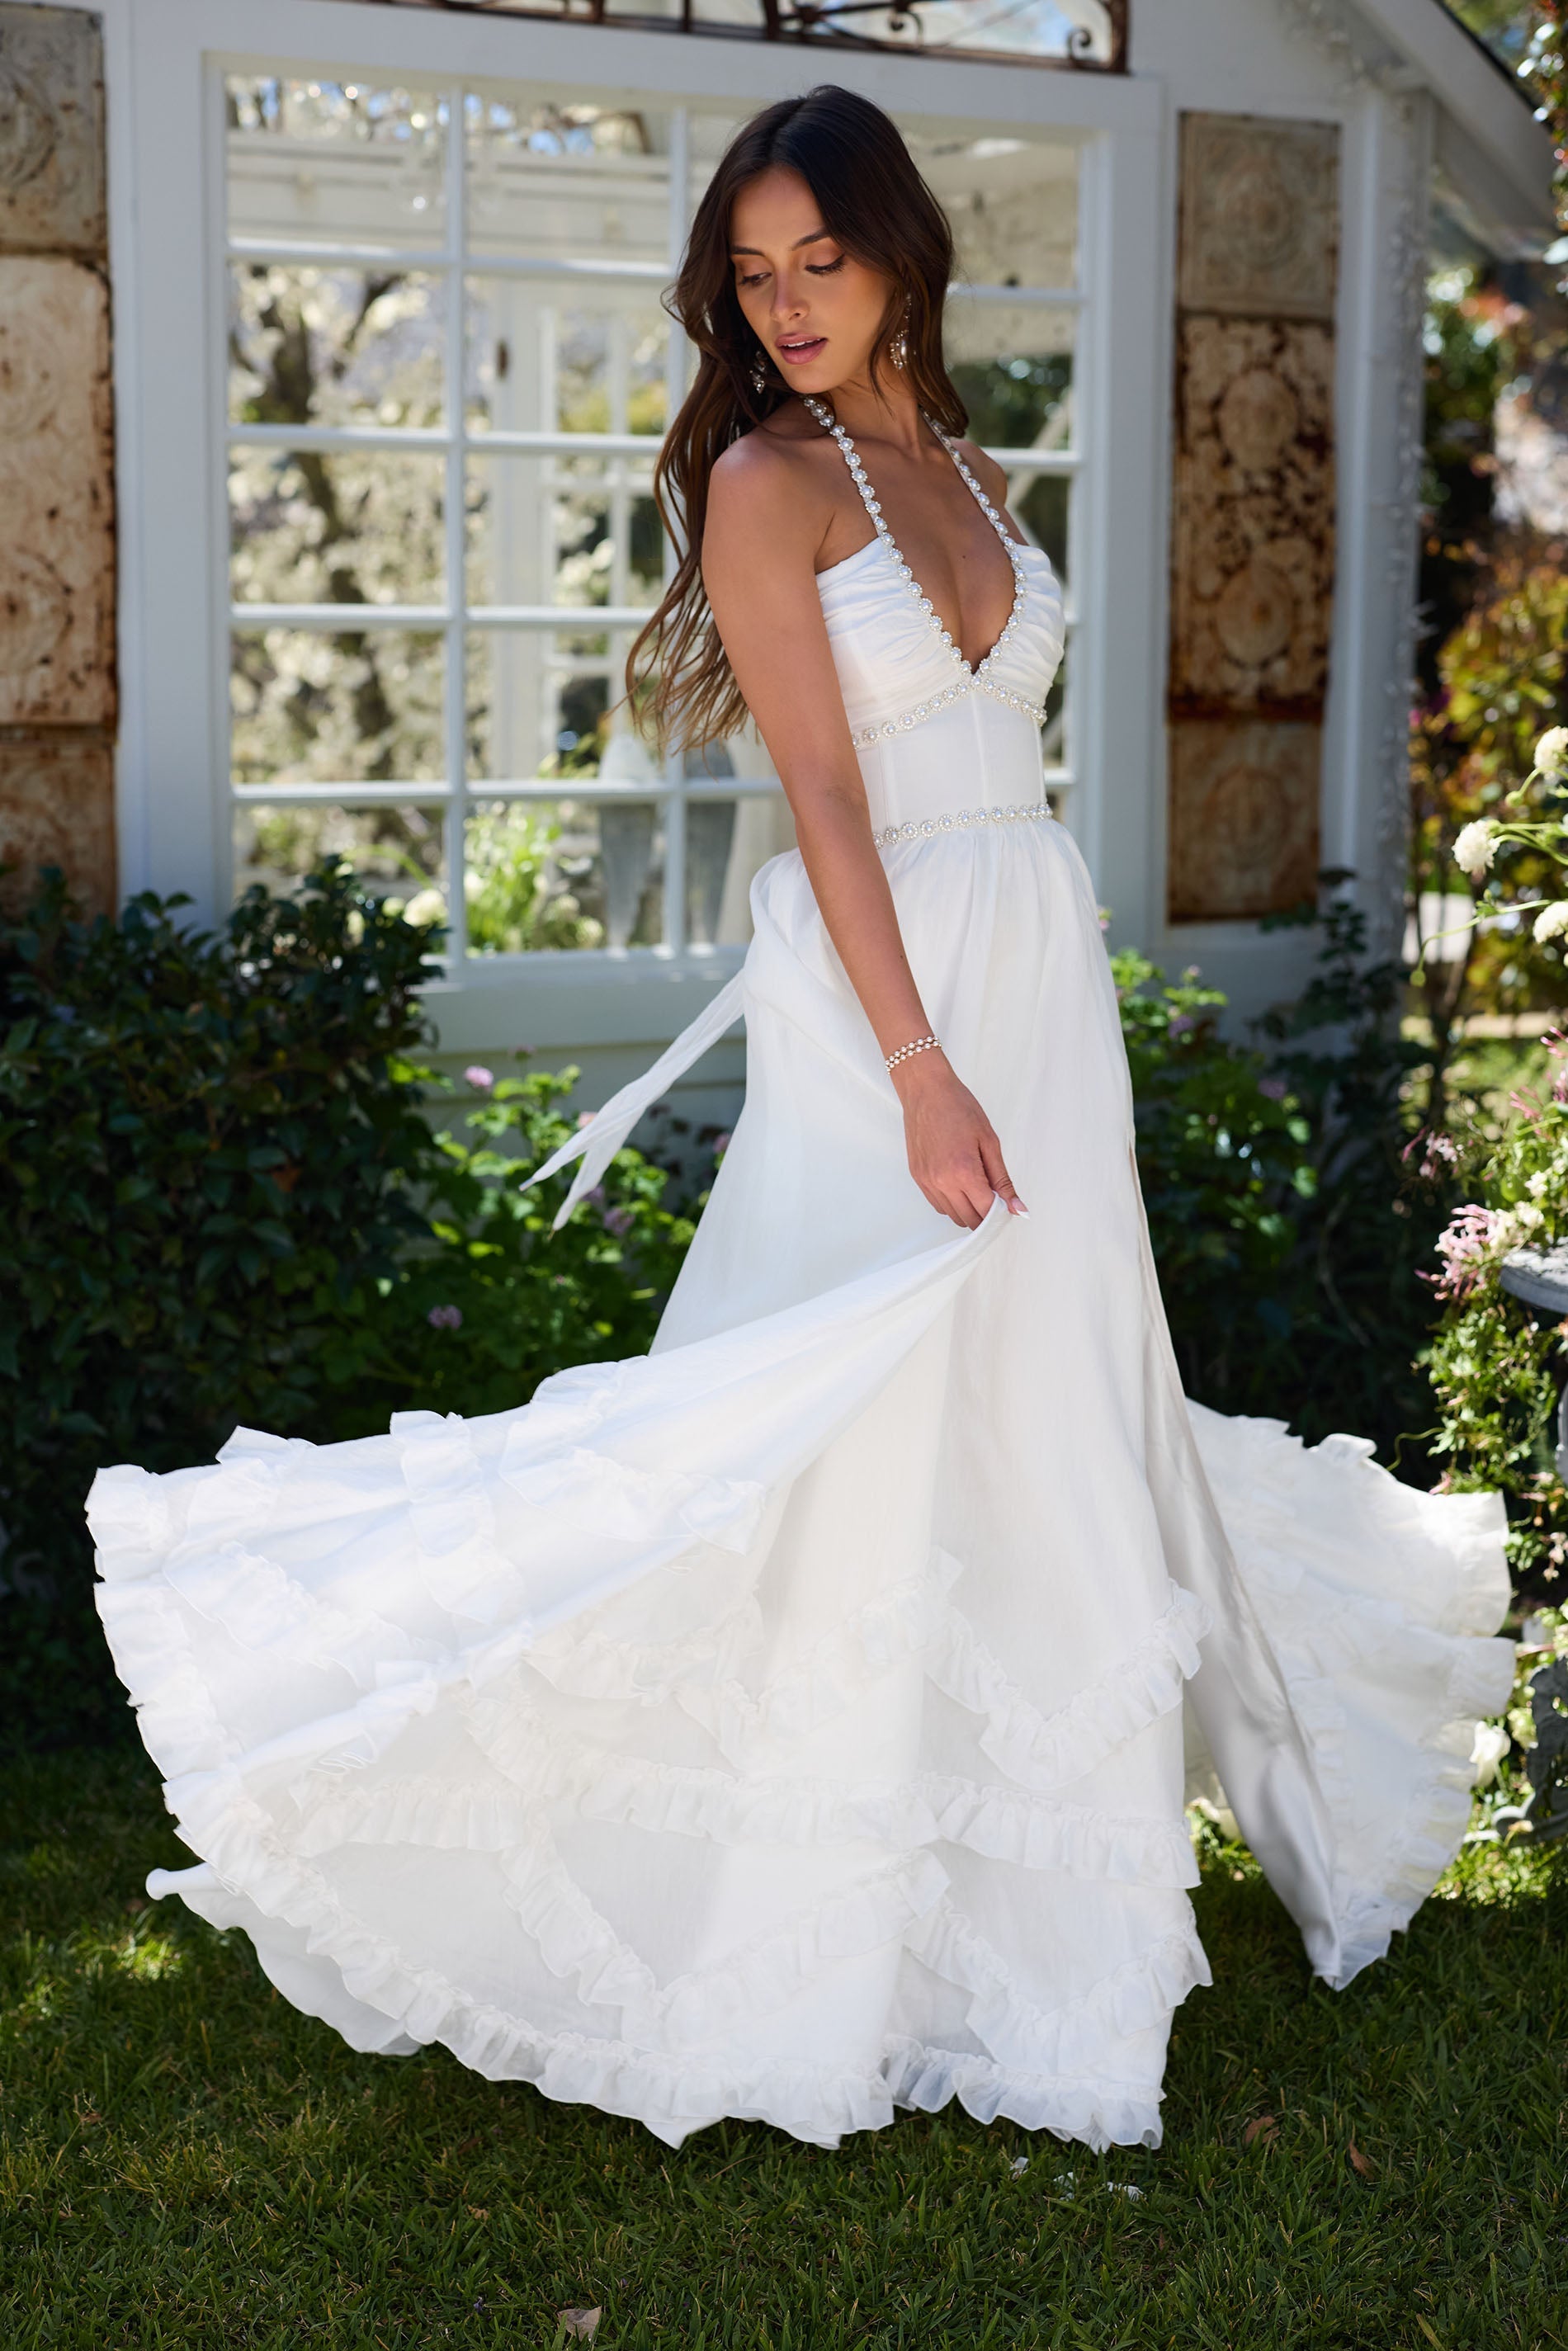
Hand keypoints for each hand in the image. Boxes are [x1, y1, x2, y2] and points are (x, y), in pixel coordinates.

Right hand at [893, 1054, 1027, 1229]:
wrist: (926, 1091)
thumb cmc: (959, 1108)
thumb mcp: (989, 1142)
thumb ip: (1003, 1179)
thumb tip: (1017, 1208)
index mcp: (964, 1172)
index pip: (987, 1211)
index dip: (1002, 1213)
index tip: (1008, 1206)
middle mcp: (942, 1181)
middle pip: (969, 1219)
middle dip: (986, 1215)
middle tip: (995, 1198)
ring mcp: (927, 1181)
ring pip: (952, 1216)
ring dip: (968, 1211)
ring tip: (977, 1188)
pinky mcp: (917, 1178)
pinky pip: (937, 1205)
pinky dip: (952, 1204)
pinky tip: (959, 1186)